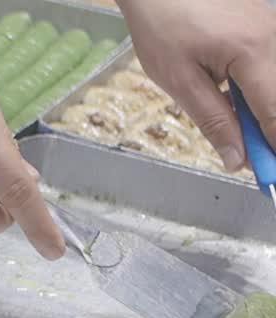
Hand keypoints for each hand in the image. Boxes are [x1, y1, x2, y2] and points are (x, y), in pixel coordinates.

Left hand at [118, 0, 275, 171]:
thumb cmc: (163, 26)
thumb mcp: (180, 81)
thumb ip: (213, 121)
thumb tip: (236, 160)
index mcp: (254, 52)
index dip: (273, 150)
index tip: (272, 180)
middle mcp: (275, 39)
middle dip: (270, 136)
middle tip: (255, 165)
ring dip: (265, 116)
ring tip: (243, 137)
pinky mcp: (271, 29)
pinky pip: (274, 71)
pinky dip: (262, 95)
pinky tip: (241, 107)